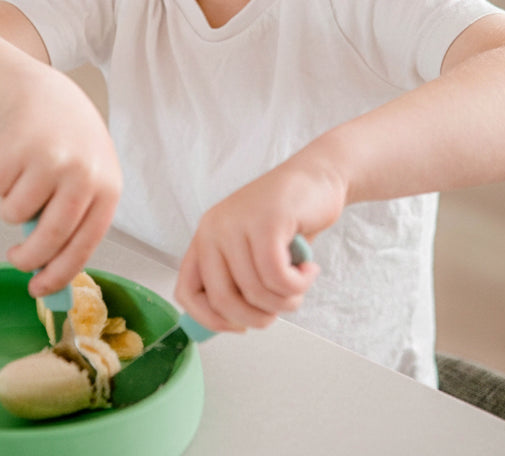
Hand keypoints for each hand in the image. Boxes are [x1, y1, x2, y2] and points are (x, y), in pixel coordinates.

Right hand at [0, 66, 121, 296]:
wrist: (45, 96)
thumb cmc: (70, 144)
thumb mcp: (88, 179)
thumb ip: (75, 221)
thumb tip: (51, 275)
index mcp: (108, 186)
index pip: (85, 245)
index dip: (59, 274)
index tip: (40, 289)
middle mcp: (84, 172)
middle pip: (50, 237)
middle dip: (27, 258)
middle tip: (16, 259)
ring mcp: (50, 159)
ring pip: (15, 215)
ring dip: (12, 209)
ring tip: (24, 184)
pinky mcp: (18, 147)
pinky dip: (0, 184)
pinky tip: (16, 161)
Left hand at [174, 150, 342, 331]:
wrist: (317, 177)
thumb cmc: (287, 220)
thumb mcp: (251, 251)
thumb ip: (238, 280)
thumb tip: (230, 324)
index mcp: (205, 238)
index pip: (186, 292)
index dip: (212, 320)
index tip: (240, 326)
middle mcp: (214, 229)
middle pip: (223, 299)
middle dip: (256, 318)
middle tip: (279, 308)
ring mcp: (238, 223)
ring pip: (256, 291)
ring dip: (287, 300)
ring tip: (300, 283)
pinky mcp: (266, 221)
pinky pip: (278, 277)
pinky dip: (299, 284)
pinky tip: (309, 270)